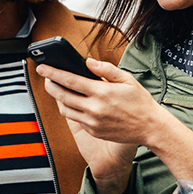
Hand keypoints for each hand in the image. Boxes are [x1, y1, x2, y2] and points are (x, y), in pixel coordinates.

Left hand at [38, 59, 167, 191]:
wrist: (149, 127)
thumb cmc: (140, 101)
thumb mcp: (127, 79)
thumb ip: (106, 69)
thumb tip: (88, 61)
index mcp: (102, 92)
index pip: (70, 80)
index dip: (53, 73)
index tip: (42, 68)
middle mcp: (94, 108)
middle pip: (62, 95)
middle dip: (50, 85)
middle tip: (45, 78)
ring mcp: (92, 122)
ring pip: (66, 110)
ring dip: (58, 99)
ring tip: (56, 89)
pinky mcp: (93, 131)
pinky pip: (76, 119)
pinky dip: (71, 109)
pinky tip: (71, 101)